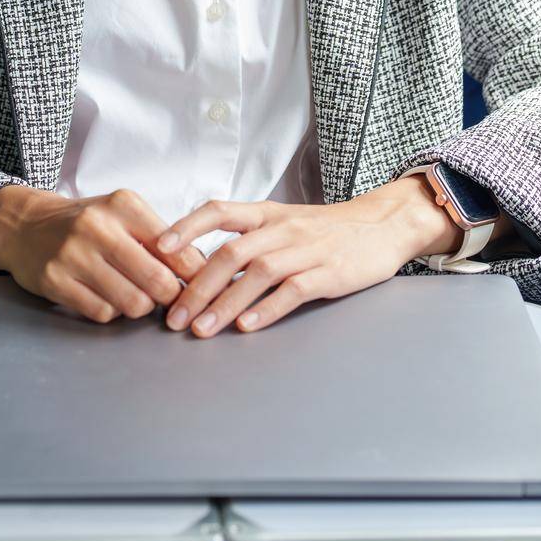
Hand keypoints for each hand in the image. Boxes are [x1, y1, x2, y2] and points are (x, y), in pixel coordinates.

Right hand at [0, 185, 208, 323]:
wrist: (26, 225)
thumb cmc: (87, 223)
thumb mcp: (123, 215)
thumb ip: (160, 238)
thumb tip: (203, 271)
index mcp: (123, 205)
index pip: (175, 248)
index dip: (193, 274)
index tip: (200, 285)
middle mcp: (98, 226)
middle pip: (158, 281)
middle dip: (171, 297)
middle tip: (170, 299)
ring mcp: (73, 255)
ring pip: (132, 303)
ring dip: (140, 307)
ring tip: (134, 295)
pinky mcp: (55, 281)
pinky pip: (102, 313)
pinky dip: (111, 312)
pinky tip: (105, 296)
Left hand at [156, 177, 458, 338]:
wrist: (382, 224)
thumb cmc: (325, 230)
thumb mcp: (284, 224)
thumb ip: (248, 241)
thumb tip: (200, 271)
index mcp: (267, 213)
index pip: (219, 210)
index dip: (187, 227)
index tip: (158, 249)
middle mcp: (282, 228)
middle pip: (231, 253)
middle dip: (198, 287)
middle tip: (173, 317)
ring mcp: (307, 250)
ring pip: (258, 273)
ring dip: (225, 303)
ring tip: (202, 330)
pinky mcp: (330, 273)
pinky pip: (294, 290)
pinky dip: (268, 309)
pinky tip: (247, 327)